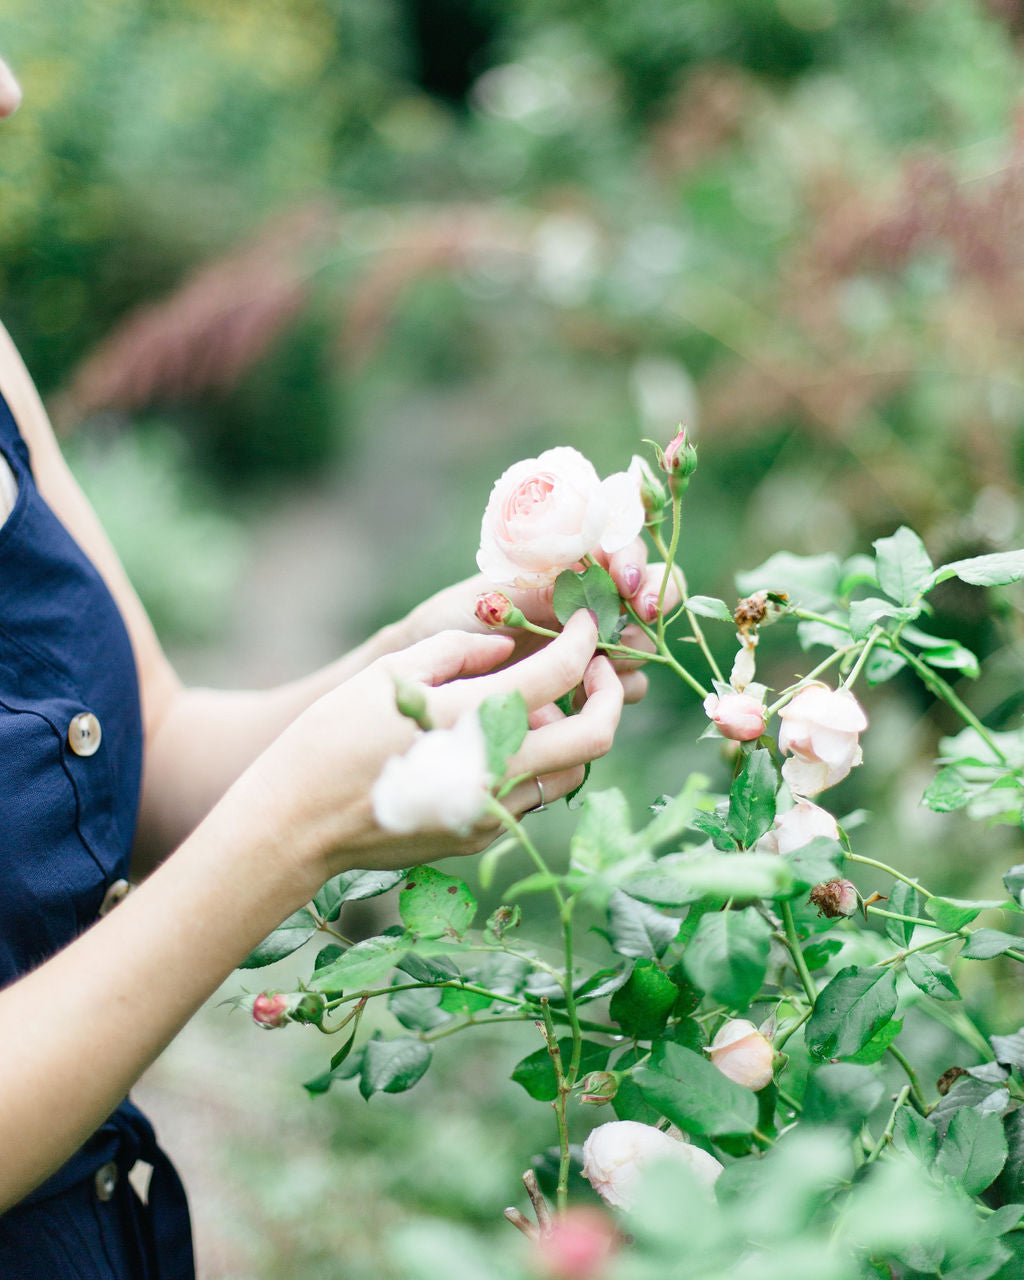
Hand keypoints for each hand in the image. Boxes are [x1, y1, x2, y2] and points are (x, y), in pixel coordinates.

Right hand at [246, 612, 621, 884]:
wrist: (297, 825)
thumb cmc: (331, 738)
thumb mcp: (388, 673)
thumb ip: (457, 652)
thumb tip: (508, 646)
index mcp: (469, 717)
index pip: (560, 673)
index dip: (584, 641)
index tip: (586, 622)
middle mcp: (493, 768)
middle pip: (595, 734)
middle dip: (610, 691)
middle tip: (596, 666)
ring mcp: (493, 808)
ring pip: (573, 769)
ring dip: (575, 731)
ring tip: (544, 705)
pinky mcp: (483, 834)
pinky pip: (536, 794)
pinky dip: (539, 762)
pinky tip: (506, 740)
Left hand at [401, 539, 682, 705]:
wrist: (432, 672)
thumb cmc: (456, 619)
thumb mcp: (491, 598)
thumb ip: (539, 589)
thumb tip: (582, 576)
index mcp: (572, 563)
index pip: (624, 545)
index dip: (635, 558)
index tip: (627, 581)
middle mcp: (594, 598)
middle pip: (656, 589)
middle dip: (656, 598)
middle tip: (642, 611)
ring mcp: (598, 642)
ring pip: (647, 642)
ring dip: (632, 649)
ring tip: (597, 661)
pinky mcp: (593, 683)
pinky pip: (629, 685)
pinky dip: (617, 688)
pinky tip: (581, 692)